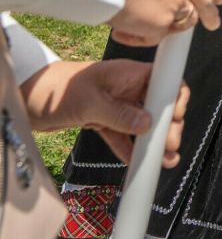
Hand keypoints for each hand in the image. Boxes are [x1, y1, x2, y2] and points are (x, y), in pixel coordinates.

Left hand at [21, 59, 189, 167]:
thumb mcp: (90, 102)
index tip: (176, 118)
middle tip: (170, 146)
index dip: (175, 98)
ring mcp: (117, 105)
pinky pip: (123, 136)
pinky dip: (131, 149)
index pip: (164, 81)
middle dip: (168, 127)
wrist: (28, 99)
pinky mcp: (104, 121)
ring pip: (144, 124)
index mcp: (130, 74)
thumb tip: (148, 125)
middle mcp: (128, 88)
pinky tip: (137, 164)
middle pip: (158, 107)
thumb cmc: (58, 90)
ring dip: (154, 142)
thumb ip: (120, 114)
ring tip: (163, 161)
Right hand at [110, 0, 221, 46]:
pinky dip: (139, 38)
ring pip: (184, 22)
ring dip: (175, 28)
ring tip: (159, 31)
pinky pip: (156, 38)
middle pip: (206, 2)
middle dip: (211, 14)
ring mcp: (175, 6)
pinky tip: (123, 33)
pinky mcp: (161, 24)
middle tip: (214, 22)